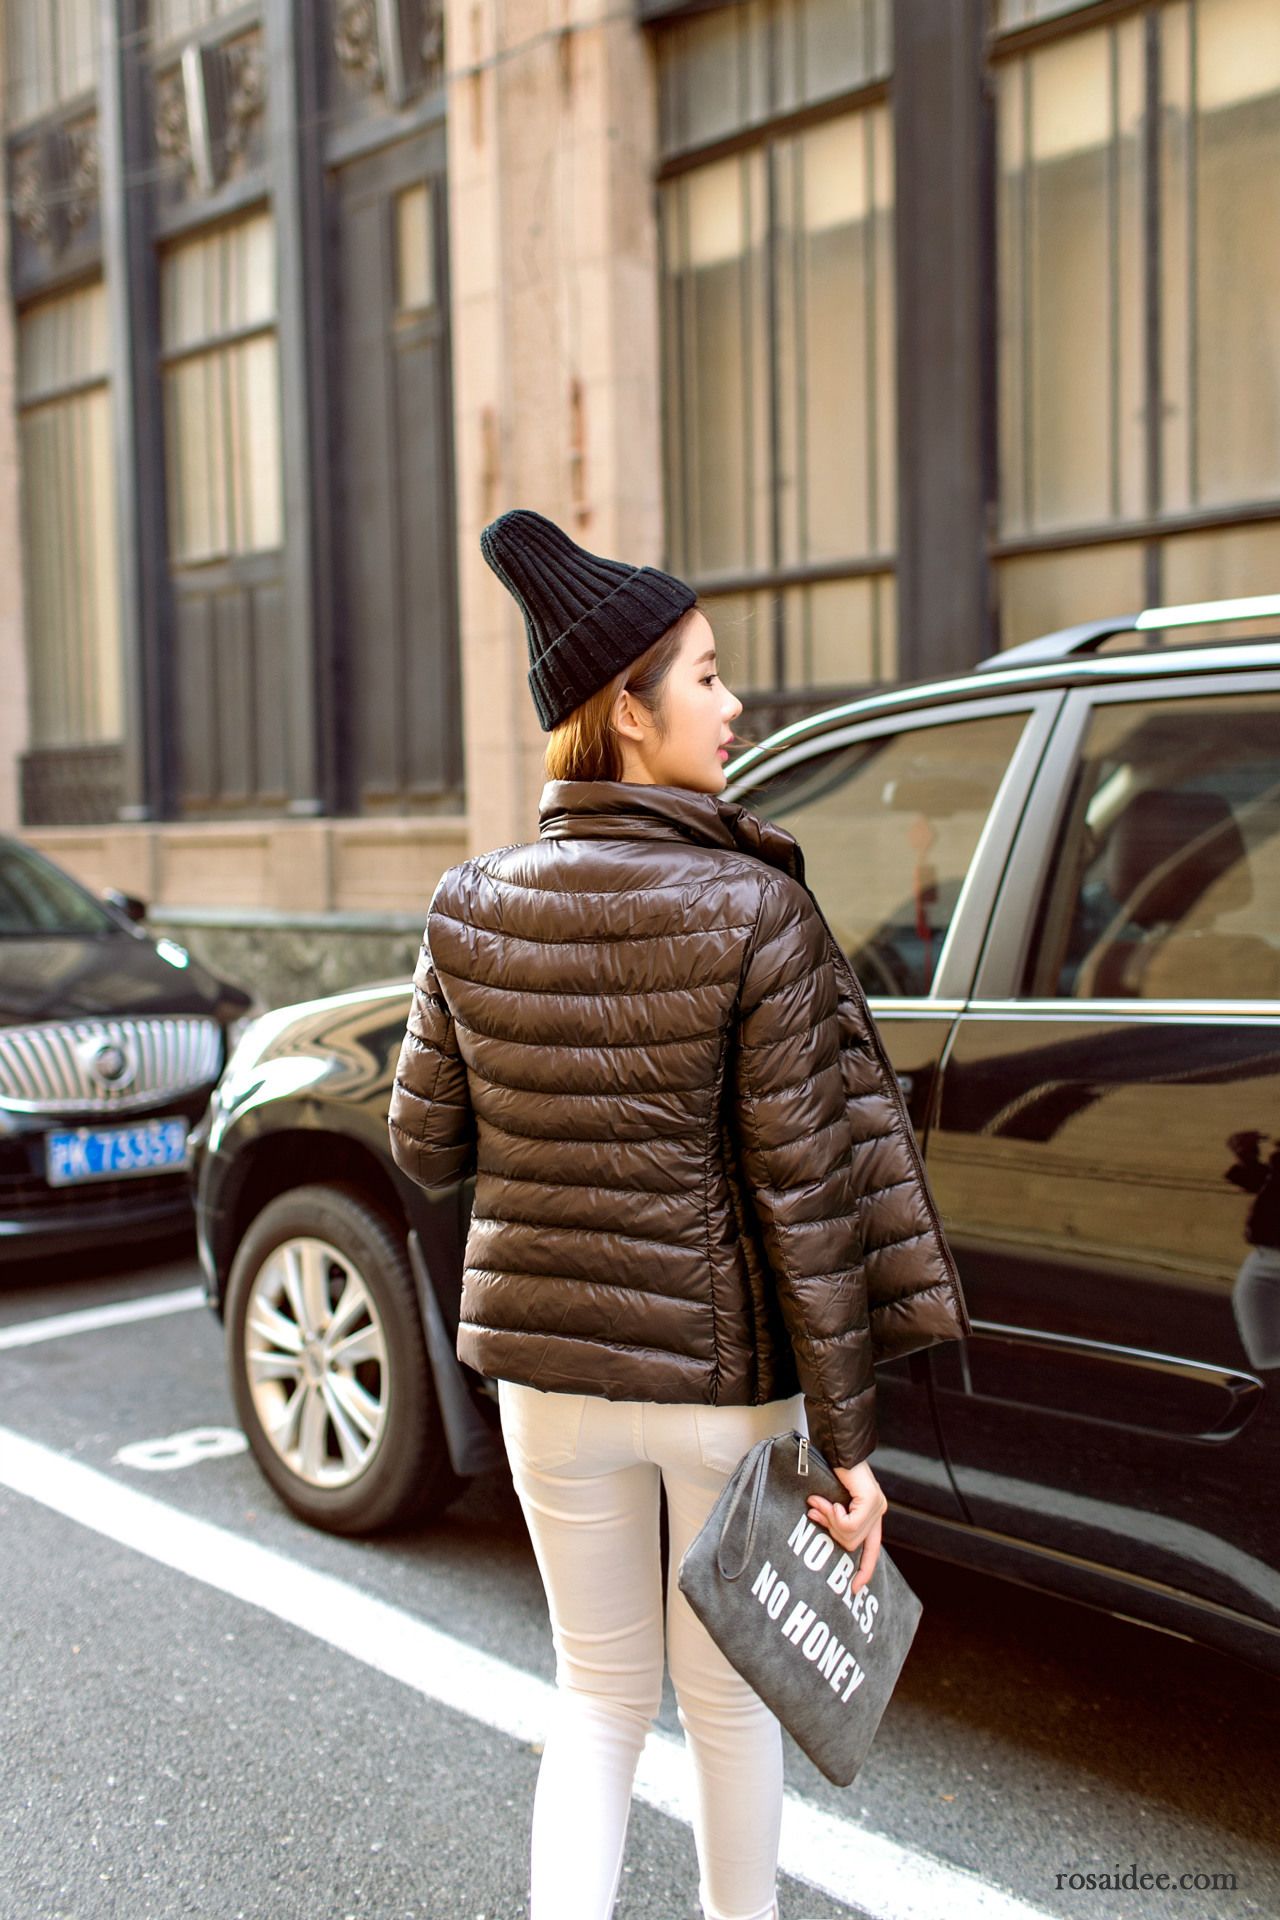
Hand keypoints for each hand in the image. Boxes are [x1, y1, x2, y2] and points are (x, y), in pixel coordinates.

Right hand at [806, 1459, 886, 1594]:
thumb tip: (817, 1523)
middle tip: (815, 1513)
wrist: (836, 1447)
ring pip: (850, 1535)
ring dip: (829, 1521)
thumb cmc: (831, 1469)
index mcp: (871, 1514)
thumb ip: (831, 1516)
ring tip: (818, 1503)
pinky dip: (833, 1515)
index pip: (872, 1550)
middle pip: (853, 1544)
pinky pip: (849, 1523)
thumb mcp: (829, 1500)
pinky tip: (828, 1502)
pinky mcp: (870, 1501)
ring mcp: (876, 1506)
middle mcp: (877, 1512)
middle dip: (830, 1531)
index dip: (864, 1570)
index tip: (855, 1588)